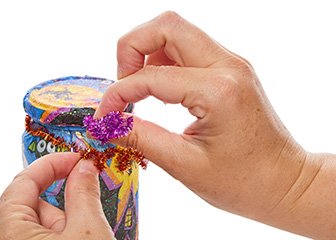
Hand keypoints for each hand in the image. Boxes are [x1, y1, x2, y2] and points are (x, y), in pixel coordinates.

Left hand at [0, 153, 113, 239]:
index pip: (26, 179)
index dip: (56, 163)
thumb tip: (85, 167)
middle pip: (35, 203)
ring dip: (67, 226)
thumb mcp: (88, 230)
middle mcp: (0, 239)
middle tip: (90, 214)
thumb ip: (84, 192)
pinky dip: (62, 237)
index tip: (79, 158)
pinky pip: (40, 238)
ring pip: (40, 223)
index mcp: (6, 228)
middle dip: (66, 205)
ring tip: (86, 239)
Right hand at [95, 11, 326, 236]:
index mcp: (218, 91)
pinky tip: (159, 89)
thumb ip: (141, 139)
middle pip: (166, 26)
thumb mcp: (185, 165)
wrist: (284, 182)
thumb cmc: (244, 181)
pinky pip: (189, 48)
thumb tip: (108, 125)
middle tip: (122, 85)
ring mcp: (231, 64)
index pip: (150, 76)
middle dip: (131, 49)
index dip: (118, 94)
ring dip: (148, 52)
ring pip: (177, 31)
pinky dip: (164, 60)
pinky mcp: (229, 69)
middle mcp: (228, 66)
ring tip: (138, 88)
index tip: (106, 116)